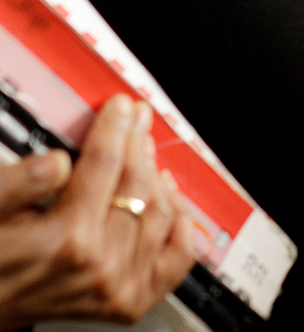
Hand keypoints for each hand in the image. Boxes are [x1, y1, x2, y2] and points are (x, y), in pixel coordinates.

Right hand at [0, 94, 196, 329]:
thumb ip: (17, 184)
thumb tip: (56, 162)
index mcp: (66, 239)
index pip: (105, 163)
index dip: (115, 127)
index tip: (119, 107)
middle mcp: (100, 265)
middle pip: (137, 183)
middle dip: (137, 142)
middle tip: (135, 120)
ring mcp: (119, 286)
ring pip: (160, 210)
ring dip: (156, 175)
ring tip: (145, 152)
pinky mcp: (130, 301)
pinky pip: (177, 255)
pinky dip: (181, 223)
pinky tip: (170, 198)